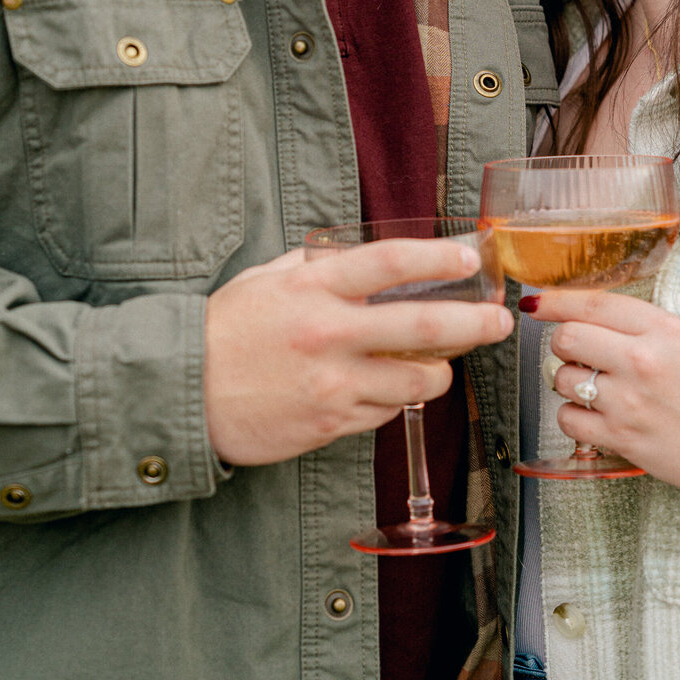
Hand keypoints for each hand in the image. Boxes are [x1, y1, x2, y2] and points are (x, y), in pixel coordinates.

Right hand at [205, 240, 513, 465]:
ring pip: (416, 380)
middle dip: (473, 322)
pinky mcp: (329, 423)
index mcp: (313, 288)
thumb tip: (361, 259)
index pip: (390, 264)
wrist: (180, 394)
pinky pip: (385, 412)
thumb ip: (317, 267)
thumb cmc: (223, 331)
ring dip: (441, 372)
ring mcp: (332, 382)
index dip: (438, 257)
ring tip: (444, 363)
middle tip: (500, 319)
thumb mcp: (266, 280)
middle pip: (423, 324)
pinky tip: (389, 390)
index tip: (470, 256)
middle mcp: (328, 333)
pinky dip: (396, 400)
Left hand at [527, 289, 679, 509]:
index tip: (536, 302)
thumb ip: (638, 325)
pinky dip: (574, 415)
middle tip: (580, 352)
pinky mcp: (622, 439)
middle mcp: (643, 361)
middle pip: (567, 338)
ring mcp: (630, 402)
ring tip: (597, 386)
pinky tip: (596, 413)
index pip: (592, 303)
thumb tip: (583, 315)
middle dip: (564, 342)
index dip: (555, 301)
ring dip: (570, 380)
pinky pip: (568, 419)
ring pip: (563, 378)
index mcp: (662, 329)